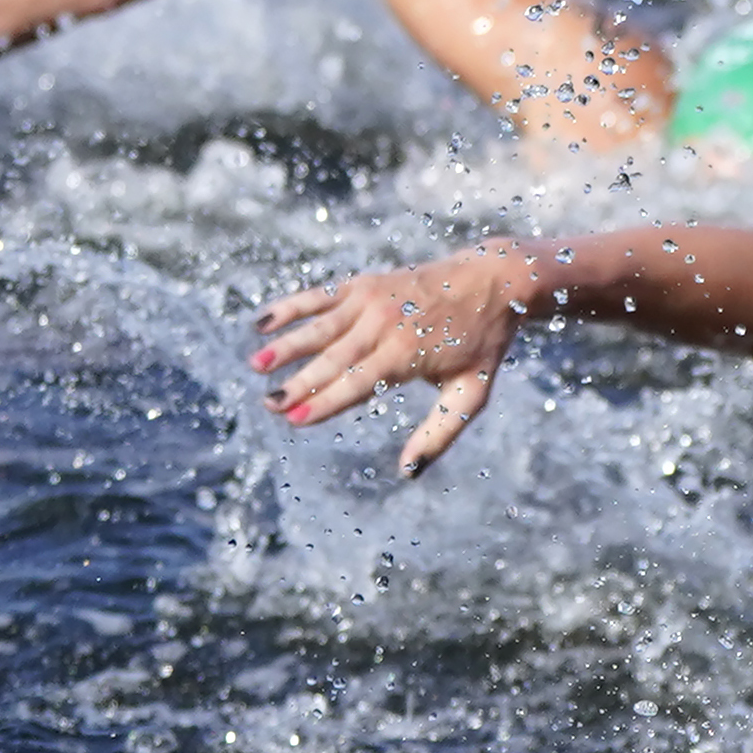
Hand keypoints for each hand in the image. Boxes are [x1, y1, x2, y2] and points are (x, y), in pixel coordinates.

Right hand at [254, 252, 518, 474]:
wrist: (495, 280)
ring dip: (287, 345)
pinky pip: (320, 296)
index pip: (358, 383)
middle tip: (268, 404)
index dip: (324, 402)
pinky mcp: (365, 283)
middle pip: (333, 358)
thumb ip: (439, 434)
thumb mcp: (471, 394)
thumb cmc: (482, 344)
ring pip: (320, 327)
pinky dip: (290, 307)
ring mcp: (373, 300)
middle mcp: (386, 324)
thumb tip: (408, 473)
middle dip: (299, 382)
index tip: (294, 419)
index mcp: (409, 354)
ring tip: (256, 364)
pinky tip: (262, 322)